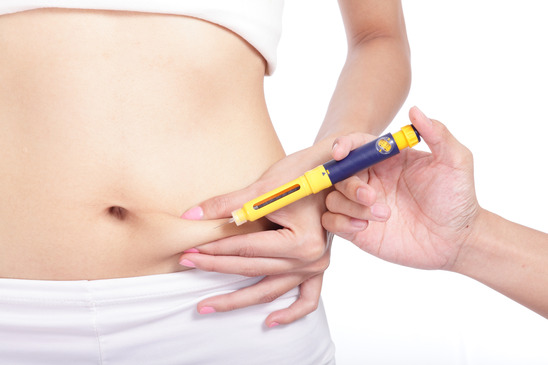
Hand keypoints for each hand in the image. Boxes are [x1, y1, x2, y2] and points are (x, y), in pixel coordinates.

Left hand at [180, 147, 331, 327]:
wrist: (333, 170)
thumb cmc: (302, 173)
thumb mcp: (266, 187)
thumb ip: (227, 204)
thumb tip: (191, 215)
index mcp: (301, 241)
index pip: (247, 250)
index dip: (215, 250)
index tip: (190, 251)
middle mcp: (311, 259)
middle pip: (253, 271)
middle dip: (216, 268)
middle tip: (187, 264)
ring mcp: (316, 267)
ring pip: (271, 291)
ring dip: (237, 300)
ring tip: (207, 305)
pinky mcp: (317, 268)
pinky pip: (307, 300)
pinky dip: (290, 313)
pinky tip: (269, 321)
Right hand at [322, 106, 479, 269]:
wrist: (457, 240)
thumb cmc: (458, 199)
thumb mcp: (455, 161)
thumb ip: (437, 134)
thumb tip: (414, 110)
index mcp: (386, 160)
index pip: (356, 146)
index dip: (343, 145)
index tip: (341, 152)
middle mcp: (370, 180)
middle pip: (339, 173)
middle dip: (348, 183)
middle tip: (370, 195)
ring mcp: (362, 205)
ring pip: (334, 198)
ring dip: (351, 206)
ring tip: (383, 216)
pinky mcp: (358, 229)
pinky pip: (332, 222)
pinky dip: (341, 223)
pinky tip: (365, 227)